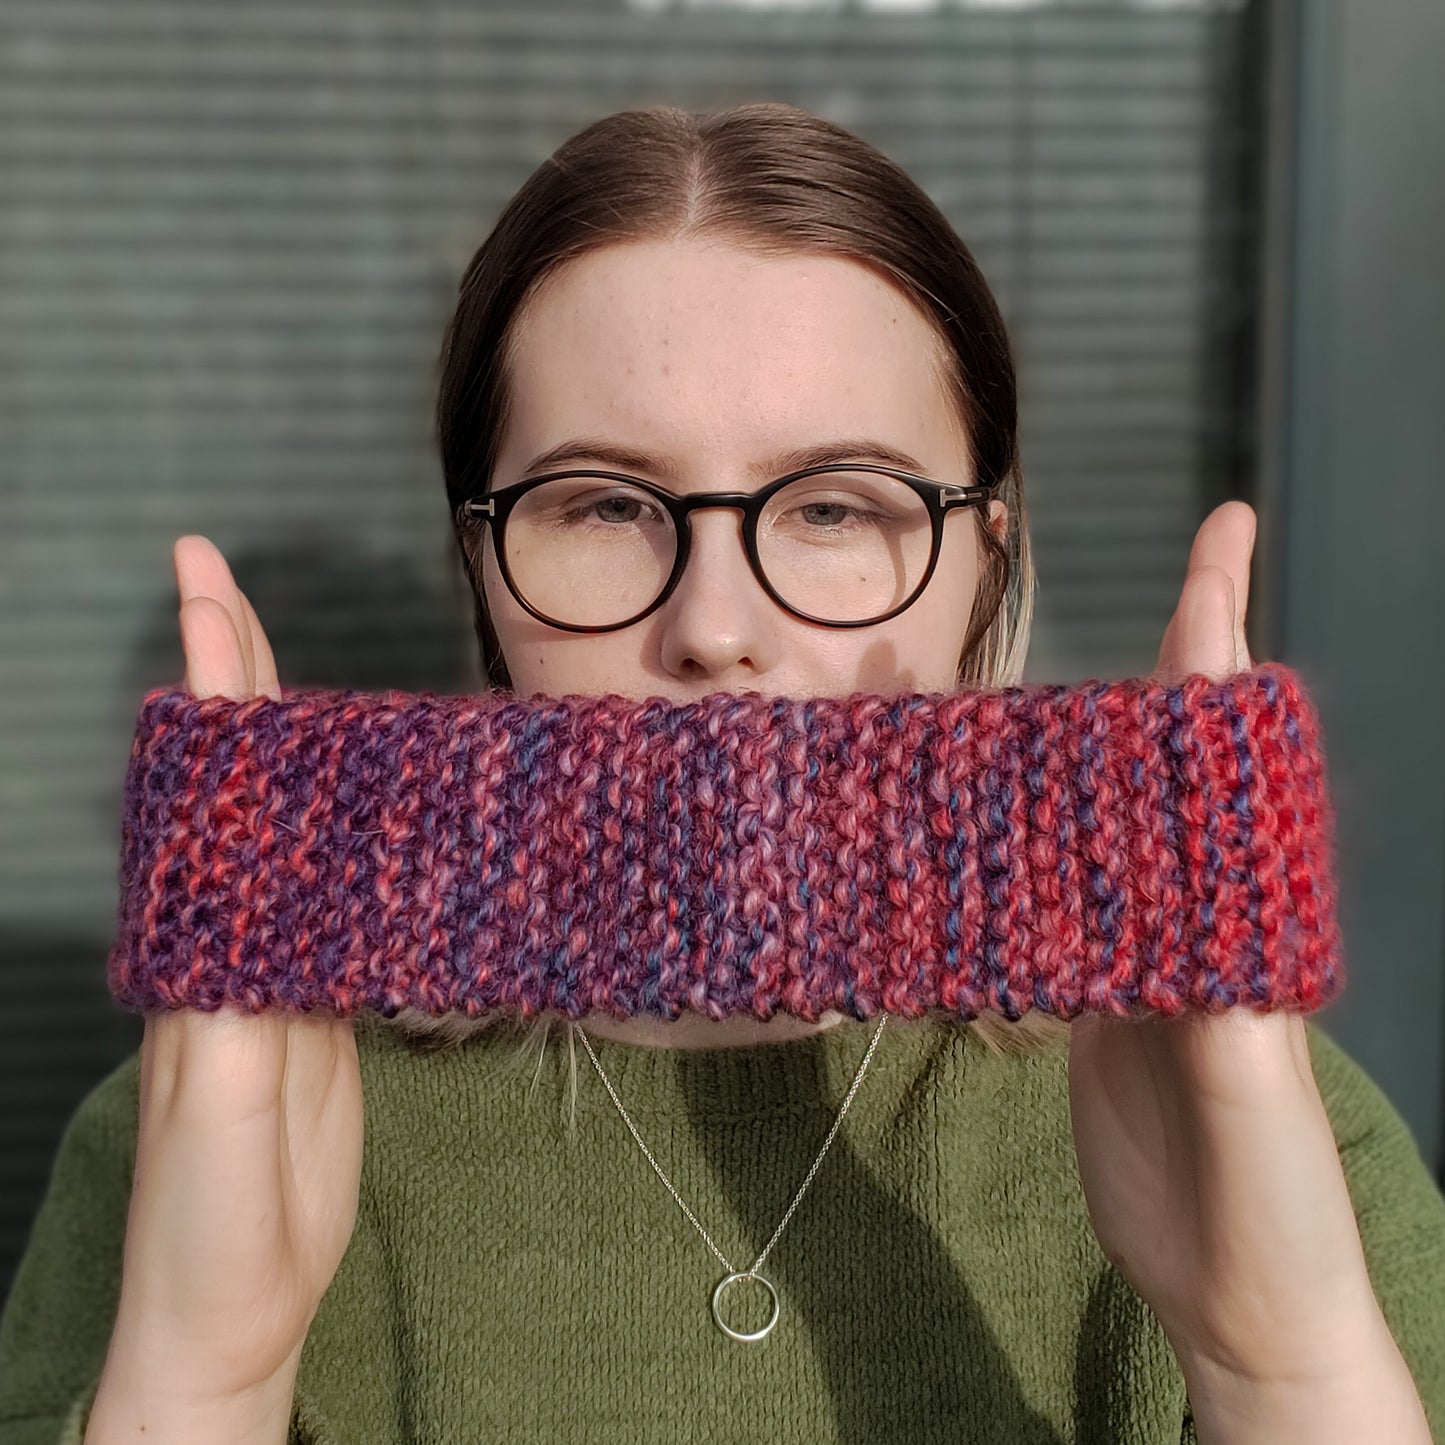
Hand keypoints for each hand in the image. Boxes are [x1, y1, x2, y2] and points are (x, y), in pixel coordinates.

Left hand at [101, 536, 364, 1404]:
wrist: (229, 1305)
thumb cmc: (211, 1221)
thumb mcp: (228, 1121)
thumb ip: (243, 1017)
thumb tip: (264, 911)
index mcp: (200, 951)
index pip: (209, 790)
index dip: (213, 685)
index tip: (204, 586)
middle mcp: (231, 941)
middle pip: (236, 786)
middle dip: (231, 680)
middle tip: (227, 582)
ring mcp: (276, 968)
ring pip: (283, 827)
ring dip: (287, 740)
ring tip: (290, 663)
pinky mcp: (319, 1005)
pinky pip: (332, 892)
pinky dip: (348, 832)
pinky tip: (366, 811)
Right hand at [1065, 502, 1380, 1386]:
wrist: (1239, 1296)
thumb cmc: (1272, 1212)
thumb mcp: (1256, 1122)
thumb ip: (1231, 1033)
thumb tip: (1199, 935)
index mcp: (1243, 924)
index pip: (1228, 763)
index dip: (1220, 647)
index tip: (1224, 543)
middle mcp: (1190, 917)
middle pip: (1154, 769)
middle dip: (1138, 666)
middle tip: (1101, 585)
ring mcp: (1136, 952)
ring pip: (1088, 824)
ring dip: (1047, 749)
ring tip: (980, 688)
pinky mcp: (1088, 997)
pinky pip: (1045, 900)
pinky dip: (1007, 846)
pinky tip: (966, 822)